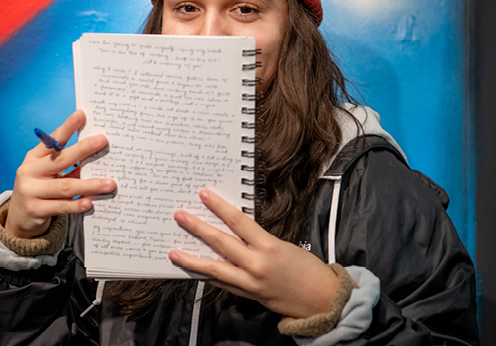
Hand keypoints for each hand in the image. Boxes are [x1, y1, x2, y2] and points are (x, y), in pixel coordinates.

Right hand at [5, 109, 115, 238]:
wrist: (19, 217)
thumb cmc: (42, 187)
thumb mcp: (49, 172)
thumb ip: (68, 163)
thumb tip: (98, 151)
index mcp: (34, 157)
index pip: (52, 140)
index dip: (67, 127)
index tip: (81, 114)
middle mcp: (29, 171)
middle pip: (60, 159)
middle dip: (83, 149)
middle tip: (103, 141)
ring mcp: (30, 191)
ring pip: (64, 186)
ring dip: (89, 184)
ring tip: (109, 183)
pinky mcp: (34, 210)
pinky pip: (60, 207)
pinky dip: (76, 205)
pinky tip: (89, 202)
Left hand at [169, 189, 339, 318]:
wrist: (321, 300)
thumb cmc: (307, 269)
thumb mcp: (283, 245)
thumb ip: (258, 239)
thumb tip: (234, 229)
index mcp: (268, 247)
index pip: (238, 222)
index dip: (219, 207)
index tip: (204, 195)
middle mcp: (256, 265)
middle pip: (220, 243)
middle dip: (197, 228)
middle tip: (180, 216)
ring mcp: (249, 283)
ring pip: (214, 268)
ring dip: (191, 260)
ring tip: (174, 252)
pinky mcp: (247, 296)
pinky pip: (221, 284)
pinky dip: (206, 276)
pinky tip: (193, 271)